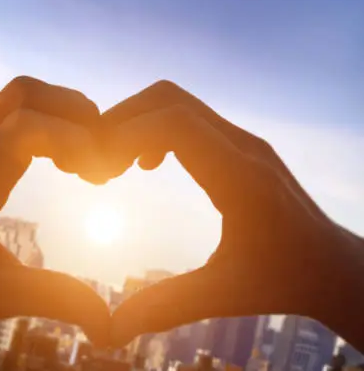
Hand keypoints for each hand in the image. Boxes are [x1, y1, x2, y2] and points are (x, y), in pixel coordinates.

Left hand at [0, 76, 110, 343]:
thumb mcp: (1, 298)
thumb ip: (57, 300)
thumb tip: (109, 326)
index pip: (24, 129)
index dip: (73, 139)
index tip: (98, 174)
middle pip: (22, 94)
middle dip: (72, 110)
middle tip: (101, 151)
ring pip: (15, 100)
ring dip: (59, 114)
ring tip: (85, 158)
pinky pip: (8, 117)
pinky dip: (43, 125)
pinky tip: (62, 162)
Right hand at [104, 80, 354, 346]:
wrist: (331, 265)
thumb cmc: (284, 281)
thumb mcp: (223, 295)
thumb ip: (165, 306)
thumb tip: (109, 331)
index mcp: (239, 177)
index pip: (173, 122)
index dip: (124, 136)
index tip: (100, 172)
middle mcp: (242, 146)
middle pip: (168, 99)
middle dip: (121, 121)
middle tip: (98, 164)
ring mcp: (241, 141)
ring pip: (175, 102)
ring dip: (136, 123)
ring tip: (116, 166)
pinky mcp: (238, 145)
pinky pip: (187, 117)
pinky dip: (154, 129)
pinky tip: (146, 166)